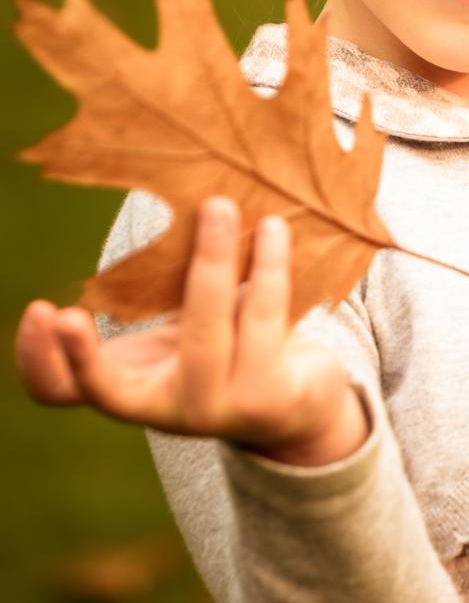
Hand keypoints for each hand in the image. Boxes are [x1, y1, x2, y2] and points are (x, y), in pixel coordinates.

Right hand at [15, 197, 361, 462]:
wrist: (293, 406)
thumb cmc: (218, 351)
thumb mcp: (170, 329)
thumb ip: (145, 293)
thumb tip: (153, 194)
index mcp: (127, 387)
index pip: (61, 390)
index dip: (41, 360)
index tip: (45, 310)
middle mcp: (167, 407)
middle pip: (163, 338)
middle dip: (148, 287)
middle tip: (195, 210)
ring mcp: (217, 408)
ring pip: (211, 328)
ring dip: (217, 258)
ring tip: (223, 205)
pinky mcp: (267, 401)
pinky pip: (263, 323)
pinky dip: (269, 270)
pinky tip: (274, 230)